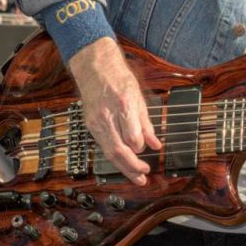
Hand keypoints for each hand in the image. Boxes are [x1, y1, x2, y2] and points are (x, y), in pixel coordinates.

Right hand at [66, 37, 160, 184]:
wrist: (95, 67)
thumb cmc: (119, 78)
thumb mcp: (139, 97)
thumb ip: (147, 124)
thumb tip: (156, 144)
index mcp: (123, 106)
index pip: (133, 139)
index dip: (141, 148)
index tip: (148, 150)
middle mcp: (107, 117)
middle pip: (119, 151)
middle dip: (132, 168)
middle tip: (143, 176)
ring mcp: (96, 122)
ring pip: (109, 153)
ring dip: (123, 167)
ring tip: (136, 177)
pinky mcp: (89, 125)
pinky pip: (103, 146)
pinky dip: (114, 156)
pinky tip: (123, 162)